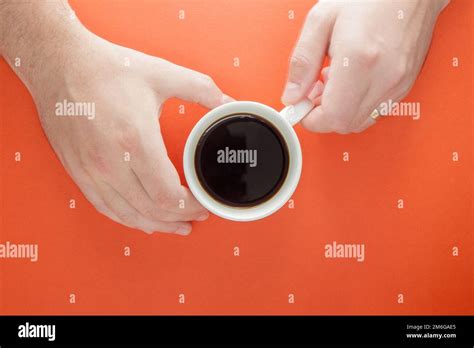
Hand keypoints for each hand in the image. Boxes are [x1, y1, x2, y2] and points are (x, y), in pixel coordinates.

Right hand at [0, 2, 231, 234]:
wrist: (59, 64)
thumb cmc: (107, 69)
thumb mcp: (161, 74)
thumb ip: (201, 89)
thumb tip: (227, 102)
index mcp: (135, 140)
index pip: (167, 195)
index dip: (190, 207)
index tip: (204, 204)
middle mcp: (111, 163)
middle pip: (151, 211)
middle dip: (179, 218)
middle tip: (196, 215)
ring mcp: (91, 171)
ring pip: (128, 215)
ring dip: (156, 225)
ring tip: (175, 226)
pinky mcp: (78, 172)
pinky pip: (105, 207)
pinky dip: (128, 219)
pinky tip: (143, 220)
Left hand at [281, 0, 448, 132]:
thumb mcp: (321, 21)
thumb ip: (302, 62)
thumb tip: (292, 95)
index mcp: (359, 60)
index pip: (332, 117)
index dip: (311, 118)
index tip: (301, 106)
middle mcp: (383, 77)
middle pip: (345, 124)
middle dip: (324, 114)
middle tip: (316, 89)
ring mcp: (397, 83)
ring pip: (360, 122)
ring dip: (341, 110)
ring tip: (335, 80)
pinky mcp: (404, 85)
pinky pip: (375, 111)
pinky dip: (358, 104)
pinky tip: (352, 80)